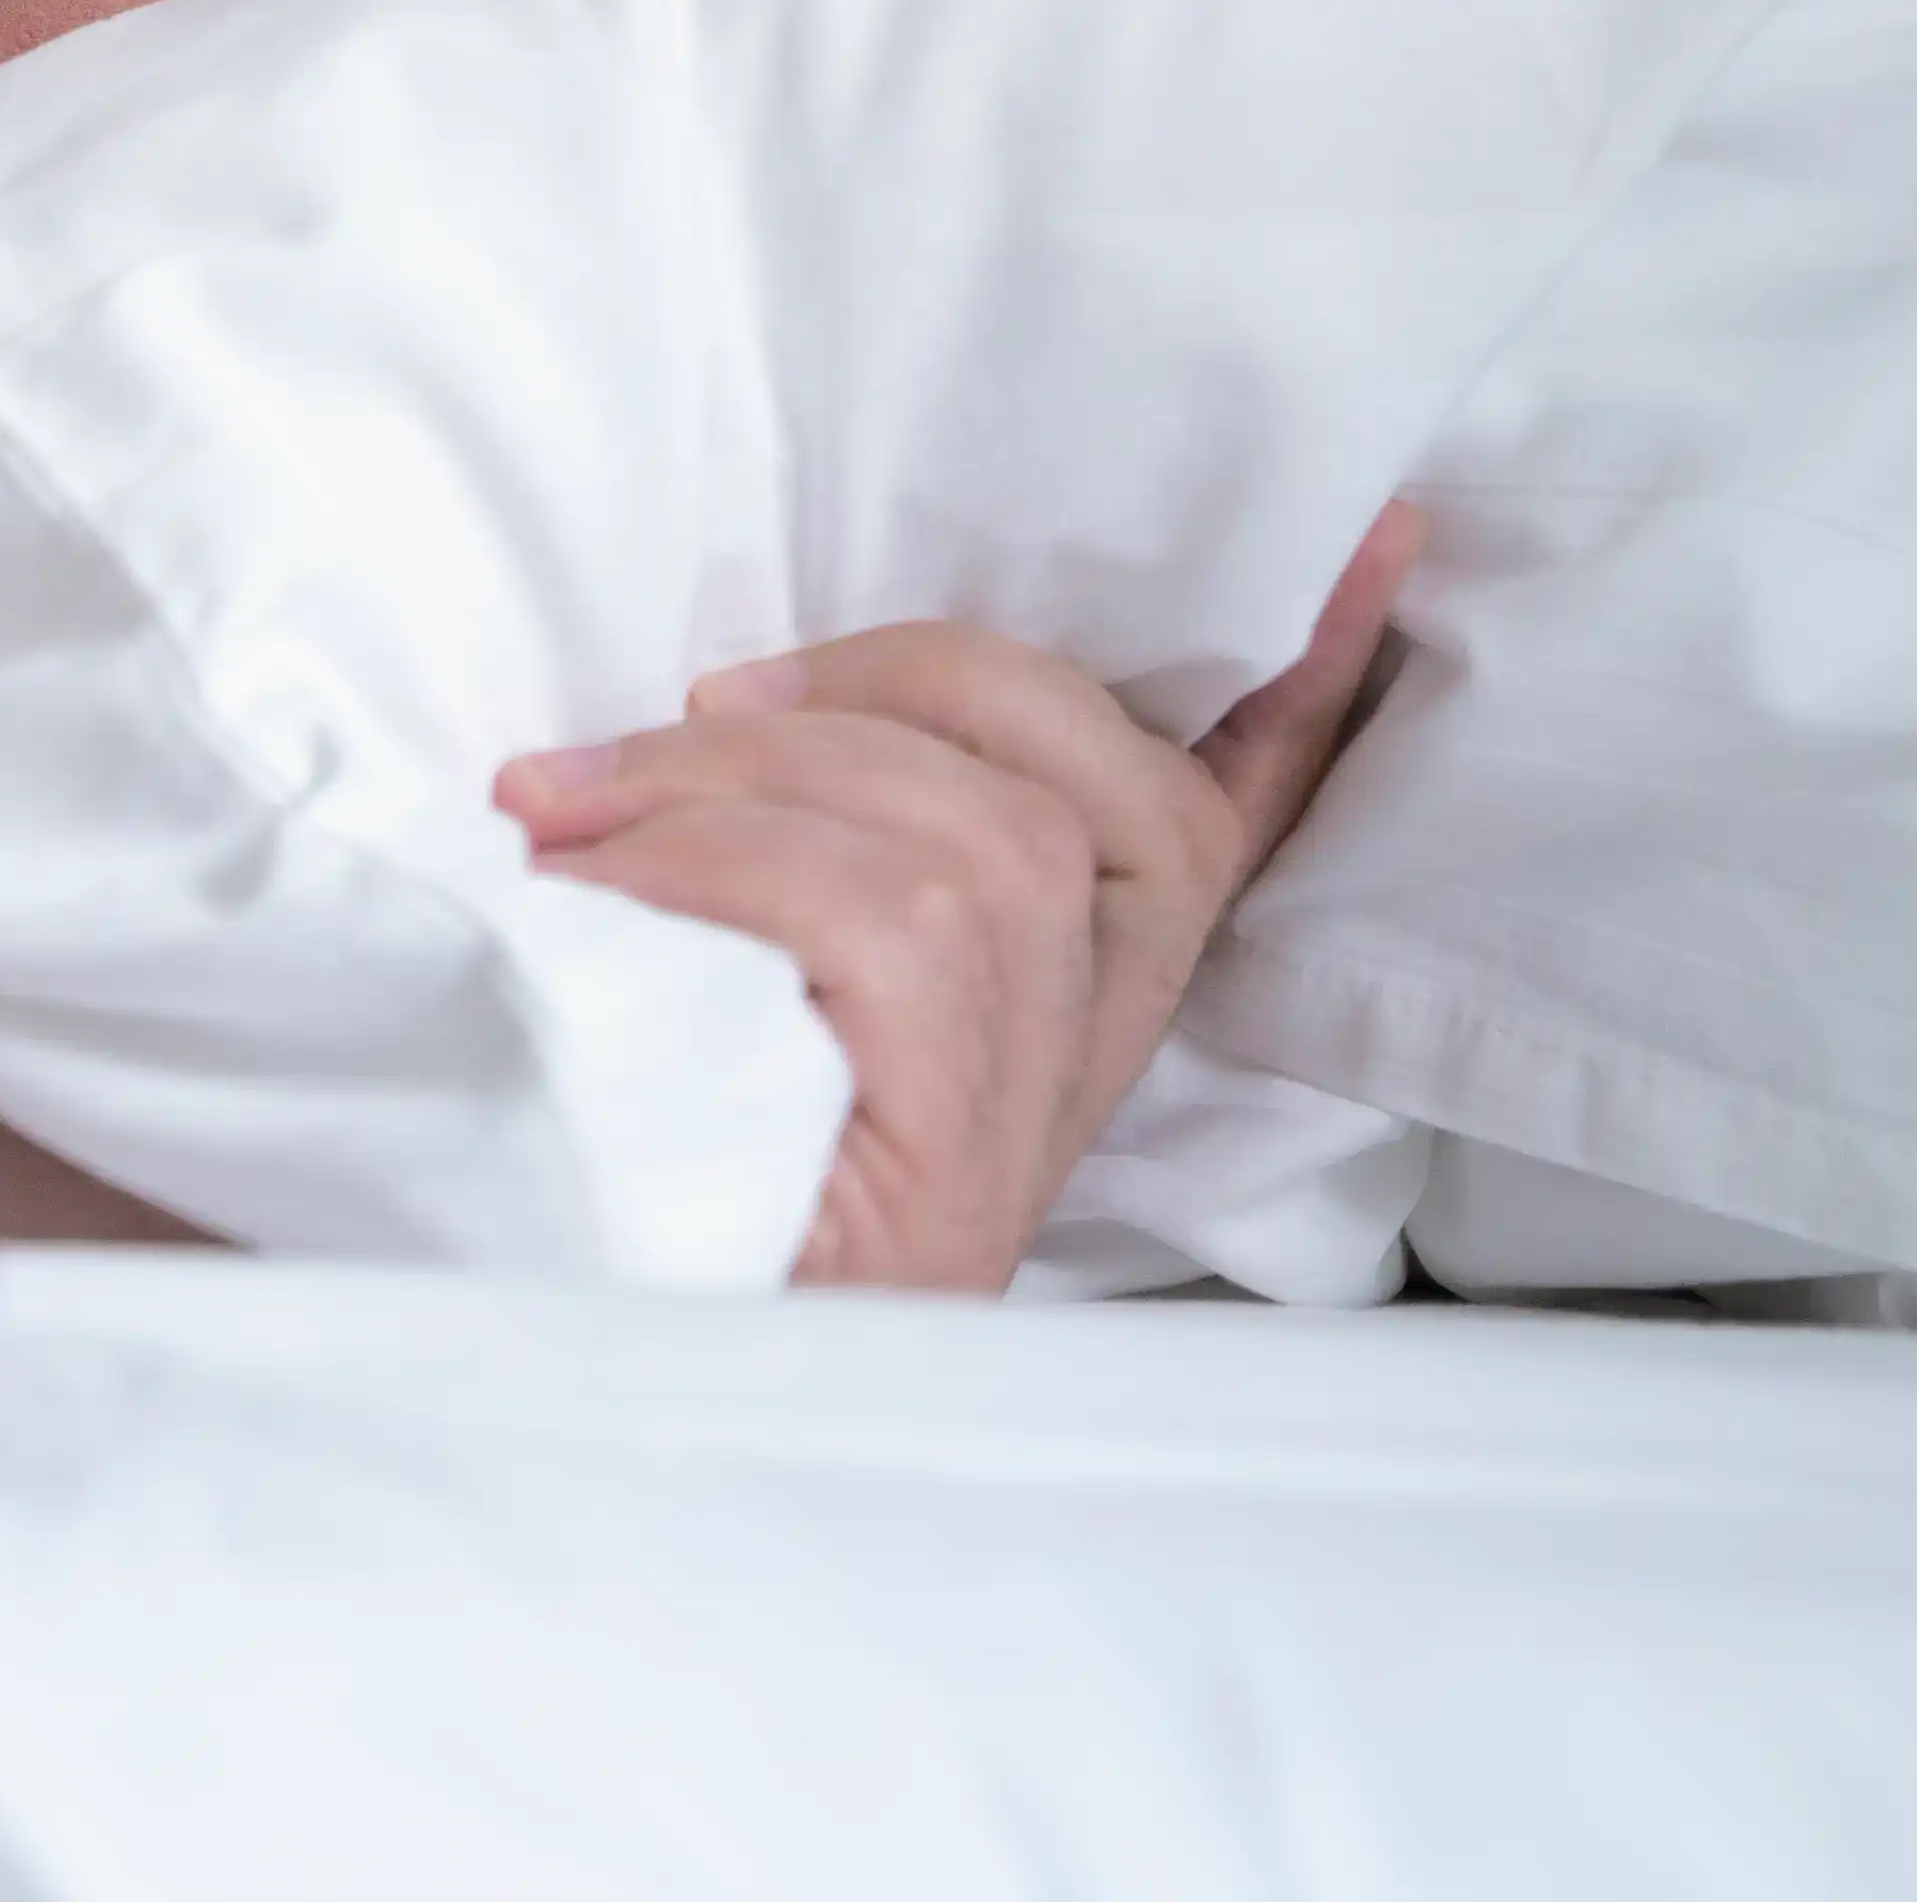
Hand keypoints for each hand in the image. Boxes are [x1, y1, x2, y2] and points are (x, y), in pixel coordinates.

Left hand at [492, 506, 1417, 1292]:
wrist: (540, 1381)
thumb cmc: (608, 1139)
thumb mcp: (703, 960)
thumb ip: (780, 842)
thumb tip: (726, 680)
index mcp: (1039, 1005)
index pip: (1220, 825)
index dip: (1303, 687)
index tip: (1375, 535)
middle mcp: (1060, 1067)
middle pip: (1094, 784)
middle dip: (907, 676)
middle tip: (698, 696)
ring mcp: (1013, 1133)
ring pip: (982, 841)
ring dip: (747, 776)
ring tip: (568, 808)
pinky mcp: (945, 1182)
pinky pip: (892, 932)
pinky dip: (720, 870)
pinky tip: (585, 892)